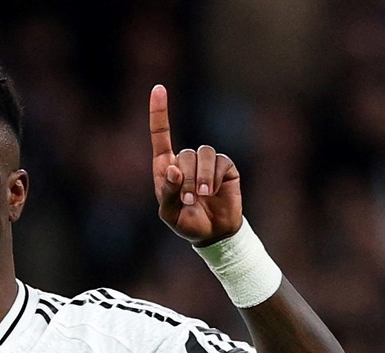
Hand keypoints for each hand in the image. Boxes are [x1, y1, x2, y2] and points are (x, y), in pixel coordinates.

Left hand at [149, 84, 242, 245]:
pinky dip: (214, 178)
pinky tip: (213, 192)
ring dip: (200, 178)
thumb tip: (173, 168)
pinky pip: (220, 162)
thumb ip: (168, 192)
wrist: (212, 233)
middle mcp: (185, 160)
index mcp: (166, 167)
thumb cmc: (185, 222)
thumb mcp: (168, 213)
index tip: (158, 88)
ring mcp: (206, 162)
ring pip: (202, 154)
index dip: (159, 112)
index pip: (161, 134)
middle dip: (185, 179)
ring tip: (200, 197)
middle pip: (184, 154)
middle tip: (187, 200)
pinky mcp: (225, 167)